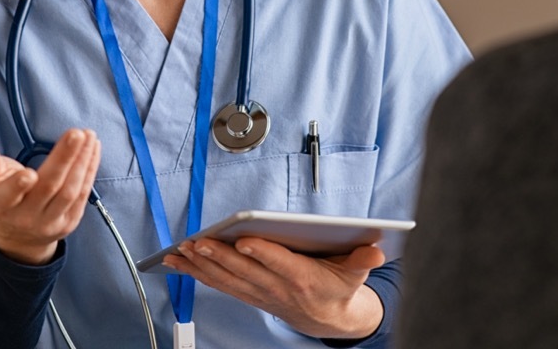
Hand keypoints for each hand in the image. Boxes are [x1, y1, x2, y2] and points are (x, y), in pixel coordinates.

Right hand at [0, 128, 100, 264]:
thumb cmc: (1, 197)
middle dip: (64, 158)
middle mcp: (26, 217)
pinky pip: (83, 194)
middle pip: (49, 186)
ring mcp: (50, 222)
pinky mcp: (69, 221)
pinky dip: (90, 169)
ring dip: (82, 161)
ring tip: (88, 136)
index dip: (17, 186)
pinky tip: (92, 150)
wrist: (18, 235)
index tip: (29, 173)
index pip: (8, 196)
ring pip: (70, 191)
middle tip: (76, 134)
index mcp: (0, 205)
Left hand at [162, 237, 385, 339]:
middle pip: (245, 270)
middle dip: (219, 256)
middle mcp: (277, 287)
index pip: (279, 263)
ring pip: (227, 278)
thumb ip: (363, 259)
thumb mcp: (356, 273)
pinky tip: (181, 262)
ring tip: (181, 251)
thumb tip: (376, 250)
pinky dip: (199, 273)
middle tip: (199, 242)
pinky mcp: (249, 294)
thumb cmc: (338, 287)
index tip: (244, 240)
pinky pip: (220, 284)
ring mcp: (260, 293)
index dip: (262, 252)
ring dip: (202, 265)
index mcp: (303, 278)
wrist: (329, 318)